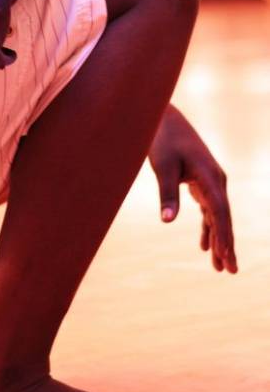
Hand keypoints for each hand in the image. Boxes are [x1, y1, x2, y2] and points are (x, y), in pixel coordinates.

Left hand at [148, 104, 235, 273]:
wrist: (164, 119)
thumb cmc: (162, 140)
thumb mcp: (163, 167)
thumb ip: (167, 193)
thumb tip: (167, 221)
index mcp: (210, 176)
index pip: (219, 211)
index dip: (223, 235)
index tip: (224, 256)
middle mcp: (216, 180)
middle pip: (223, 218)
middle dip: (227, 245)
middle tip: (230, 271)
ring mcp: (210, 181)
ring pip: (217, 216)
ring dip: (219, 240)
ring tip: (220, 267)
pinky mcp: (201, 181)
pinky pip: (209, 210)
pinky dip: (208, 227)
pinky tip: (206, 247)